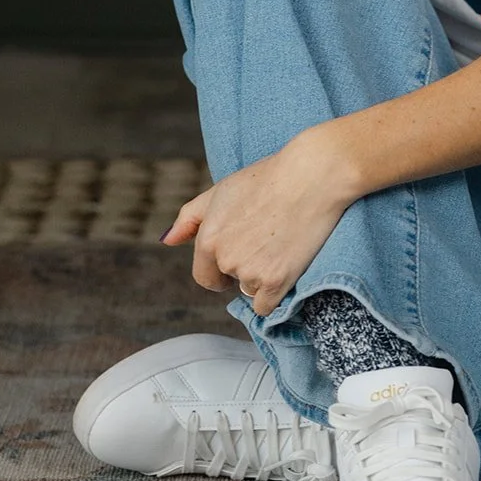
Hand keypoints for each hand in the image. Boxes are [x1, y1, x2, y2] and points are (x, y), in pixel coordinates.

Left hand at [159, 127, 356, 317]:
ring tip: (281, 242)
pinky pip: (267, 306)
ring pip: (251, 291)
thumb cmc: (268, 177)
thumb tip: (167, 241)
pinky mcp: (277, 281)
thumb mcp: (221, 190)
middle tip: (268, 238)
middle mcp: (225, 259)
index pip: (205, 276)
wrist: (313, 175)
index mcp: (208, 240)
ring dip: (264, 277)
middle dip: (245, 267)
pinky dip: (276, 293)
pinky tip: (288, 265)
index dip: (220, 270)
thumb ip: (190, 218)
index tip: (241, 256)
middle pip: (231, 281)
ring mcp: (251, 272)